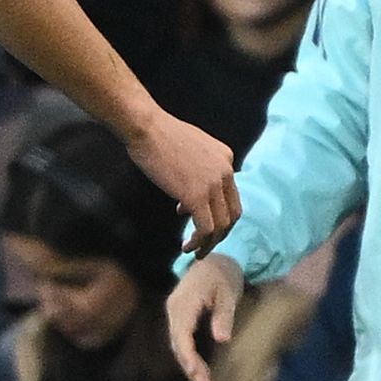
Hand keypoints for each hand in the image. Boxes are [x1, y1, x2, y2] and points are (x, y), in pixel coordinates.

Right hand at [127, 107, 241, 252]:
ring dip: (209, 243)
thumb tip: (186, 202)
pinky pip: (205, 228)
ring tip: (196, 251)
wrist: (147, 128)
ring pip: (221, 225)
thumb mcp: (190, 149)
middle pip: (232, 213)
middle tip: (206, 244)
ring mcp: (213, 184)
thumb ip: (197, 171)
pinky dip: (199, 242)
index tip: (198, 219)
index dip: (218, 211)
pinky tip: (187, 246)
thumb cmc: (160, 136)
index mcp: (227, 158)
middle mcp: (226, 171)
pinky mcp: (197, 196)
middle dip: (221, 233)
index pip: (230, 194)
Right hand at [165, 254, 245, 380]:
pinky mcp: (179, 315)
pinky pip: (181, 339)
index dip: (189, 357)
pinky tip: (198, 369)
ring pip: (177, 343)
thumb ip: (224, 315)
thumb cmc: (224, 274)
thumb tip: (221, 339)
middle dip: (189, 367)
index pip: (182, 335)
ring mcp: (174, 312)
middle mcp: (174, 309)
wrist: (216, 257)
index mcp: (184, 303)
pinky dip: (188, 355)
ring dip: (188, 364)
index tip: (198, 374)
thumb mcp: (229, 292)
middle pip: (177, 343)